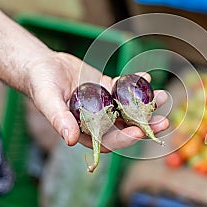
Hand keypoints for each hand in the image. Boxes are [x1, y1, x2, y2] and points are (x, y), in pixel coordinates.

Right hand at [26, 52, 168, 151]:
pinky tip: (148, 78)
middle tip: (164, 122)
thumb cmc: (41, 85)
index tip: (138, 132)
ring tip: (164, 97)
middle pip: (125, 127)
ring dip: (147, 104)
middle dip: (145, 125)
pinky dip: (137, 83)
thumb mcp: (47, 101)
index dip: (124, 138)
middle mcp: (98, 121)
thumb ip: (58, 119)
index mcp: (85, 131)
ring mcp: (105, 105)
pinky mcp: (108, 89)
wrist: (42, 65)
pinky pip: (125, 88)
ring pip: (130, 108)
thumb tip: (70, 139)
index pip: (108, 140)